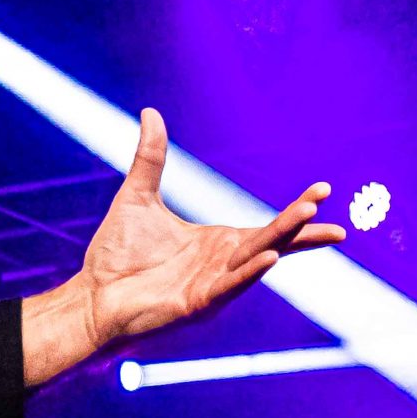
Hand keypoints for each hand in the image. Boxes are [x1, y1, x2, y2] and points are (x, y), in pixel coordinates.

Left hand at [21, 107, 345, 385]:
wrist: (92, 297)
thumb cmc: (116, 256)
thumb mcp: (137, 197)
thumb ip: (150, 158)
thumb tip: (149, 112)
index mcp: (220, 243)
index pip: (269, 226)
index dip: (297, 211)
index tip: (324, 190)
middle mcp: (224, 263)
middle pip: (271, 239)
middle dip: (299, 222)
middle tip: (323, 202)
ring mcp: (213, 286)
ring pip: (255, 260)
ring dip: (281, 241)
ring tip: (310, 219)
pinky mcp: (196, 305)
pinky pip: (227, 287)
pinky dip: (248, 274)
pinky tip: (270, 260)